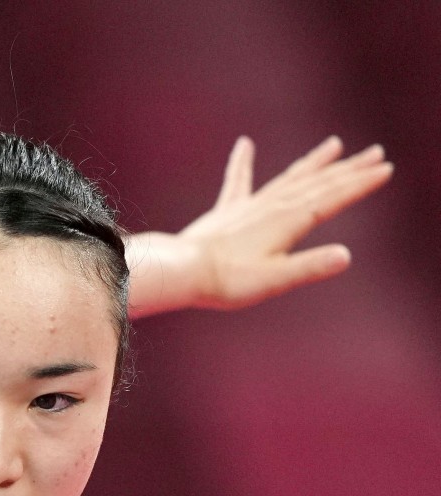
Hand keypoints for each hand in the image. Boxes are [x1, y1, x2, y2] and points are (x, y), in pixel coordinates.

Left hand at [127, 136, 393, 316]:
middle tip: (376, 153)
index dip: (360, 184)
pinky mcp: (226, 212)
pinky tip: (245, 143)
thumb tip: (345, 256)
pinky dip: (242, 162)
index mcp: (288, 221)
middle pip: (318, 183)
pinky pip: (238, 181)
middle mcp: (272, 206)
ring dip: (314, 162)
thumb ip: (309, 267)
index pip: (333, 198)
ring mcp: (249, 206)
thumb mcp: (274, 280)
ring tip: (335, 144)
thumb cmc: (227, 281)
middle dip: (349, 170)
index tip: (385, 169)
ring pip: (290, 178)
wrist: (181, 271)